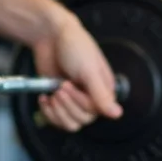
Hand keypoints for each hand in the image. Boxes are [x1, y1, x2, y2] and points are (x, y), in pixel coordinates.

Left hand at [31, 10, 122, 131]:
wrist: (50, 36)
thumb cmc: (73, 45)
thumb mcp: (89, 70)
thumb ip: (101, 94)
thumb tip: (117, 113)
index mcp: (103, 90)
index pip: (95, 111)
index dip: (79, 102)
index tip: (68, 85)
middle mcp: (90, 96)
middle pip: (82, 119)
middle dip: (67, 105)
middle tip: (60, 87)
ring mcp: (73, 100)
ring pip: (69, 123)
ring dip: (57, 111)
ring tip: (53, 93)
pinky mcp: (58, 100)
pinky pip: (56, 119)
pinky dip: (47, 112)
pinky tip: (44, 98)